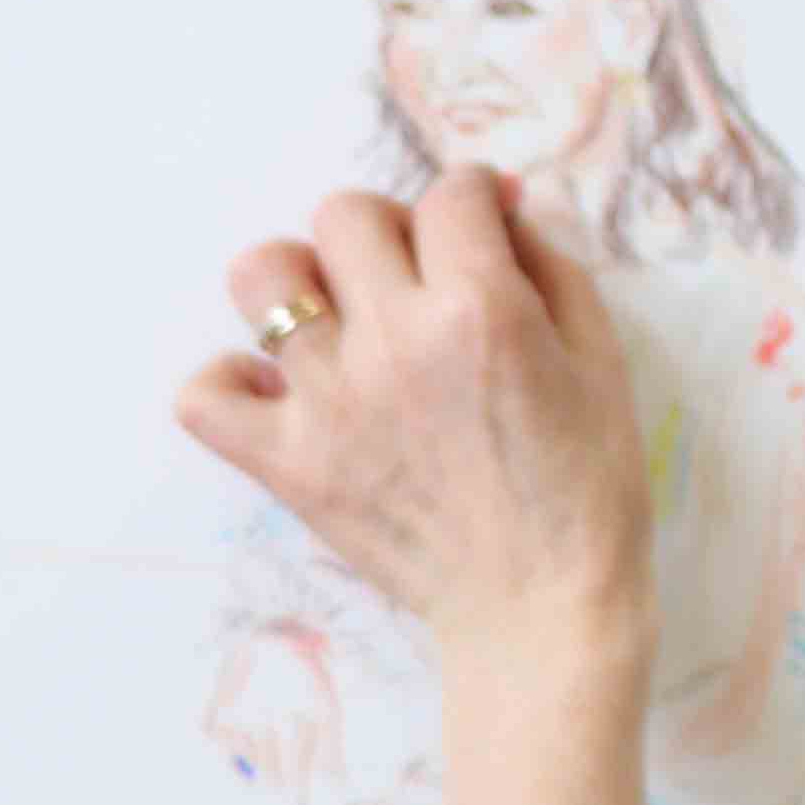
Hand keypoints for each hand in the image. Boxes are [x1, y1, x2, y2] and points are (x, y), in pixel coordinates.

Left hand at [178, 173, 652, 696]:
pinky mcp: (288, 462)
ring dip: (299, 283)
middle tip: (415, 284)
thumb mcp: (602, 360)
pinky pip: (202, 396)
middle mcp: (395, 341)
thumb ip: (550, 265)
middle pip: (344, 215)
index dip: (471, 202)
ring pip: (262, 276)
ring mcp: (330, 401)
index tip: (481, 234)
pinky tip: (278, 394)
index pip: (447, 194)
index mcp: (482, 310)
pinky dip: (227, 384)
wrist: (542, 610)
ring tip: (336, 325)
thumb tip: (495, 207)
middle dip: (387, 232)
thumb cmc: (587, 488)